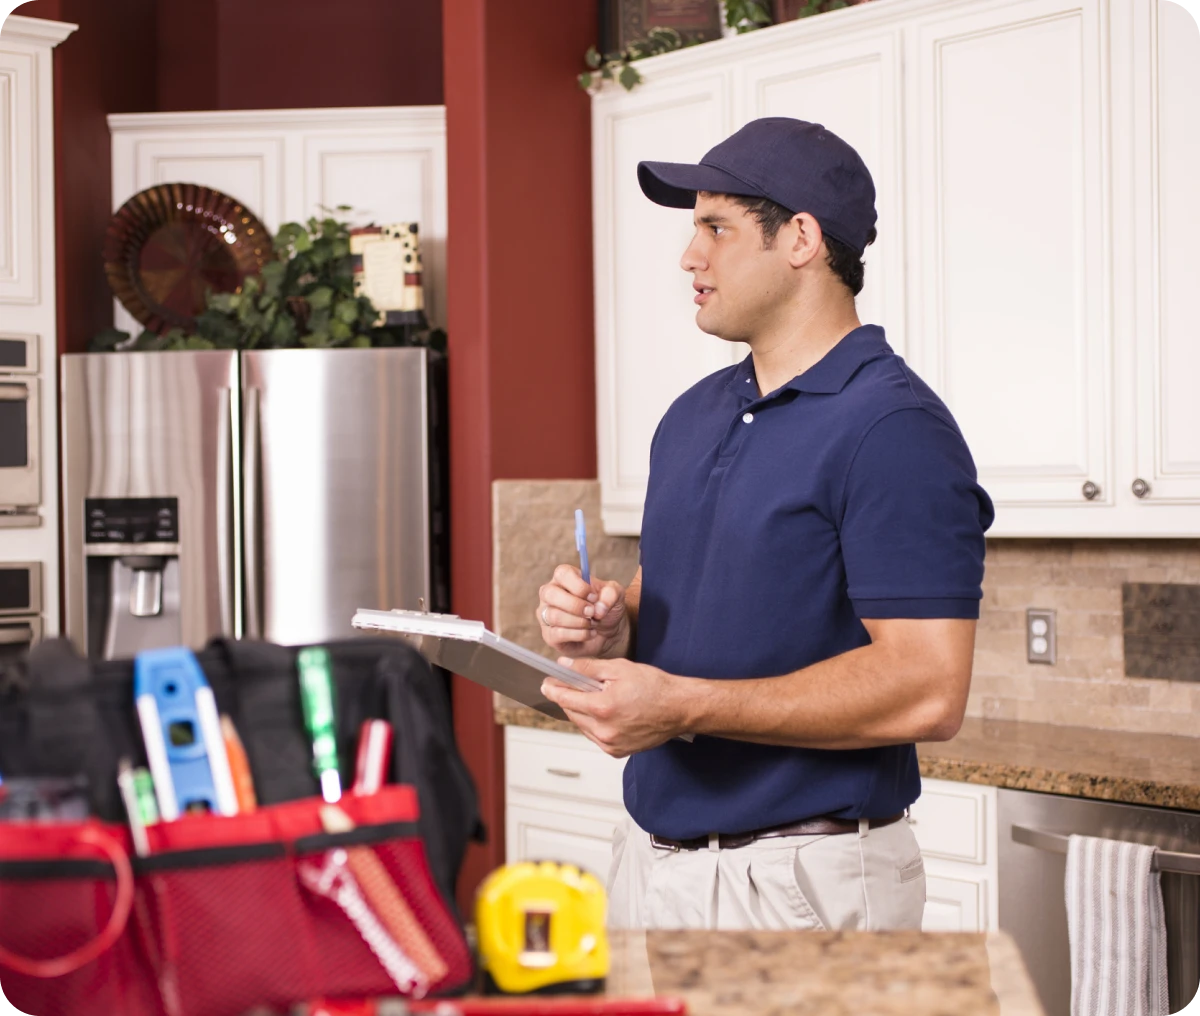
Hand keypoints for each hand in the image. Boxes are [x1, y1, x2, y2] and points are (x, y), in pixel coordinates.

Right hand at [537, 565, 628, 658]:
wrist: (608, 633)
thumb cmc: (606, 608)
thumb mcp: (616, 596)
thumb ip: (611, 594)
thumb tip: (598, 608)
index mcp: (564, 578)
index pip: (562, 573)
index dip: (578, 585)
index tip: (594, 596)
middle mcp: (550, 594)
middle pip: (550, 593)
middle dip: (575, 605)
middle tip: (592, 612)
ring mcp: (546, 615)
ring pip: (554, 616)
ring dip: (579, 622)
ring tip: (593, 623)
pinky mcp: (549, 635)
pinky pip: (558, 634)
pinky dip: (579, 634)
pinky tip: (590, 633)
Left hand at [540, 656, 687, 756]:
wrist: (678, 708)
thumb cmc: (655, 687)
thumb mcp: (620, 669)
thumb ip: (588, 669)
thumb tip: (565, 667)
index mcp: (603, 708)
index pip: (566, 699)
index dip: (553, 690)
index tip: (546, 684)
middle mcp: (604, 730)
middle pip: (572, 713)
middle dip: (568, 699)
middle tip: (569, 685)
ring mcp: (610, 744)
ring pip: (582, 726)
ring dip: (581, 712)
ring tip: (593, 698)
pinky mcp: (617, 751)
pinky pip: (595, 736)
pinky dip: (594, 724)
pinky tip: (604, 712)